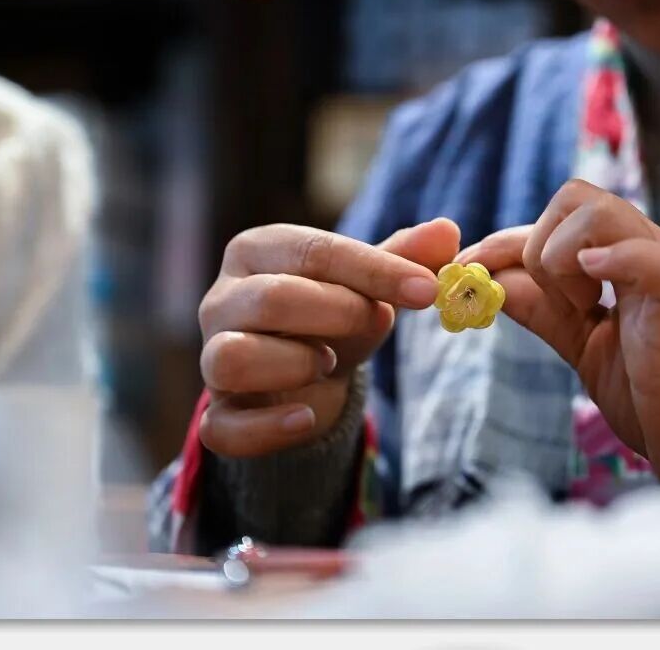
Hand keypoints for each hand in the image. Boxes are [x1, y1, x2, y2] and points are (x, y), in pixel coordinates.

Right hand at [197, 219, 459, 456]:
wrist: (305, 376)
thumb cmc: (333, 316)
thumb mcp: (369, 285)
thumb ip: (405, 259)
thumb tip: (447, 231)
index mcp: (257, 251)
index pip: (312, 251)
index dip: (375, 270)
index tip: (427, 290)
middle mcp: (222, 299)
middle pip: (271, 299)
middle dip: (338, 311)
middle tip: (379, 320)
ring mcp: (211, 358)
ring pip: (232, 359)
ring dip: (294, 364)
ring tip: (326, 363)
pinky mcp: (217, 414)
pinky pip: (223, 428)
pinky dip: (269, 429)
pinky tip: (308, 417)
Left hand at [458, 179, 659, 479]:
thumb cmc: (654, 395)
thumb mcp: (582, 345)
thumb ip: (541, 309)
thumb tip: (488, 278)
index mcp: (630, 255)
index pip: (557, 220)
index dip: (502, 243)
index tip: (463, 272)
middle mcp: (653, 244)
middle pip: (573, 199)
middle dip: (539, 251)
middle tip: (563, 310)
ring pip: (597, 212)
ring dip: (564, 263)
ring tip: (586, 314)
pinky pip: (651, 256)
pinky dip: (614, 261)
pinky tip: (595, 296)